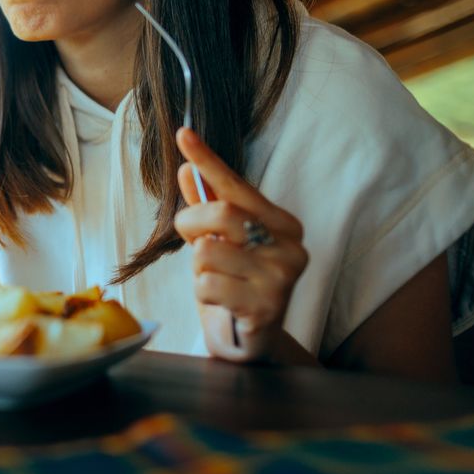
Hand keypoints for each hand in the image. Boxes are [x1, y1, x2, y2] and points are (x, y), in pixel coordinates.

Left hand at [174, 127, 308, 361]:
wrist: (251, 340)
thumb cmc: (235, 283)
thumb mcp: (218, 241)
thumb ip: (206, 208)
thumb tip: (187, 171)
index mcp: (282, 224)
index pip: (237, 186)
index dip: (207, 160)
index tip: (182, 133)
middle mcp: (291, 247)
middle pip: (220, 214)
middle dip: (190, 226)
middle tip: (192, 242)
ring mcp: (282, 278)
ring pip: (207, 252)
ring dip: (198, 269)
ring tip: (218, 281)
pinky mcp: (265, 307)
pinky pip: (207, 284)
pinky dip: (203, 293)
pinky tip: (222, 302)